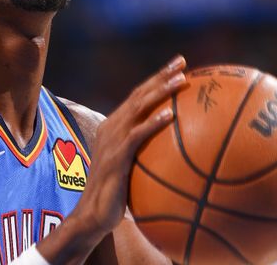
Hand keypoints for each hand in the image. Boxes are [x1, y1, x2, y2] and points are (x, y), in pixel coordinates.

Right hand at [73, 55, 187, 236]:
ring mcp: (113, 140)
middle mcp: (112, 127)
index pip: (138, 95)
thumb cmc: (117, 196)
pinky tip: (171, 115)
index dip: (157, 78)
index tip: (179, 66)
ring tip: (181, 79)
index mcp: (115, 126)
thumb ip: (148, 156)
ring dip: (160, 91)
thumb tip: (181, 156)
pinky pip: (137, 134)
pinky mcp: (116, 156)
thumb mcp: (133, 170)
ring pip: (138, 107)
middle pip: (139, 94)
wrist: (93, 215)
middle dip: (161, 75)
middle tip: (182, 62)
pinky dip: (153, 122)